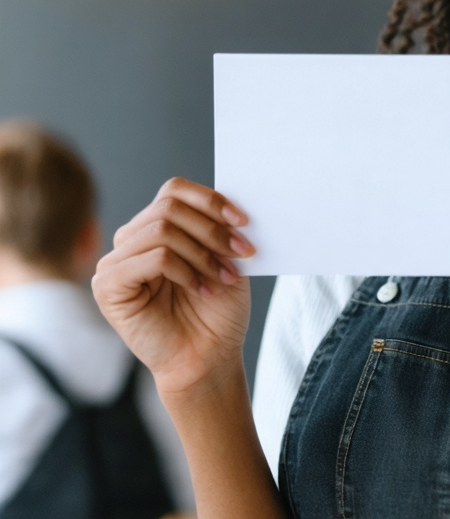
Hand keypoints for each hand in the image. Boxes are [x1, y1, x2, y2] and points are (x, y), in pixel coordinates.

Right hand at [92, 178, 254, 394]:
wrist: (209, 356)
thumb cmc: (218, 309)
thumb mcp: (226, 257)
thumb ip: (220, 225)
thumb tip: (231, 198)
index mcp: (156, 227)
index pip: (174, 190)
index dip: (211, 201)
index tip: (244, 221)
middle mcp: (131, 240)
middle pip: (169, 206)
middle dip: (213, 230)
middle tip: (240, 254)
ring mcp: (115, 262)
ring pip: (162, 230)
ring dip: (203, 253)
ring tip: (223, 276)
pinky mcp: (108, 286)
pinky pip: (153, 257)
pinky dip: (185, 270)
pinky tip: (201, 290)